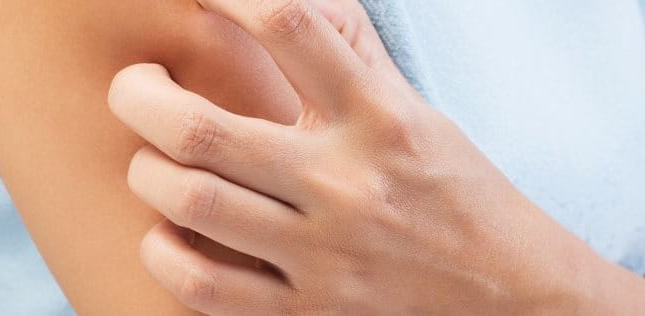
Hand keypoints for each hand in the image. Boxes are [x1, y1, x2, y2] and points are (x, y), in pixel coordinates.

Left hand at [110, 0, 630, 313]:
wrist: (508, 290)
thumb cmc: (452, 188)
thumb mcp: (413, 108)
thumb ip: (349, 54)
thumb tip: (289, 4)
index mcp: (377, 116)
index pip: (289, 25)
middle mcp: (346, 181)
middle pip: (202, 127)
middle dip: (139, 95)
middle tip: (136, 85)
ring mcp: (324, 253)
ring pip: (190, 203)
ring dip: (147, 172)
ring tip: (151, 158)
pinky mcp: (309, 310)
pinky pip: (202, 286)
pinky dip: (163, 252)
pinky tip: (167, 230)